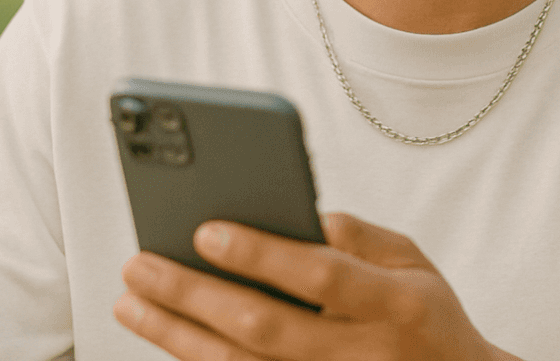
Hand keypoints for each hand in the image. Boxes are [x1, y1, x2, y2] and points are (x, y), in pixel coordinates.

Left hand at [114, 212, 519, 360]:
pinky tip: (170, 339)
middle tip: (142, 265)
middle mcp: (363, 354)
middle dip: (195, 296)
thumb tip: (298, 212)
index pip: (320, 275)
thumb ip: (359, 235)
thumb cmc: (426, 318)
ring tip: (134, 302)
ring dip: (178, 336)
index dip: (262, 254)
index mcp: (396, 303)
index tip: (205, 230)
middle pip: (265, 328)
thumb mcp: (413, 262)